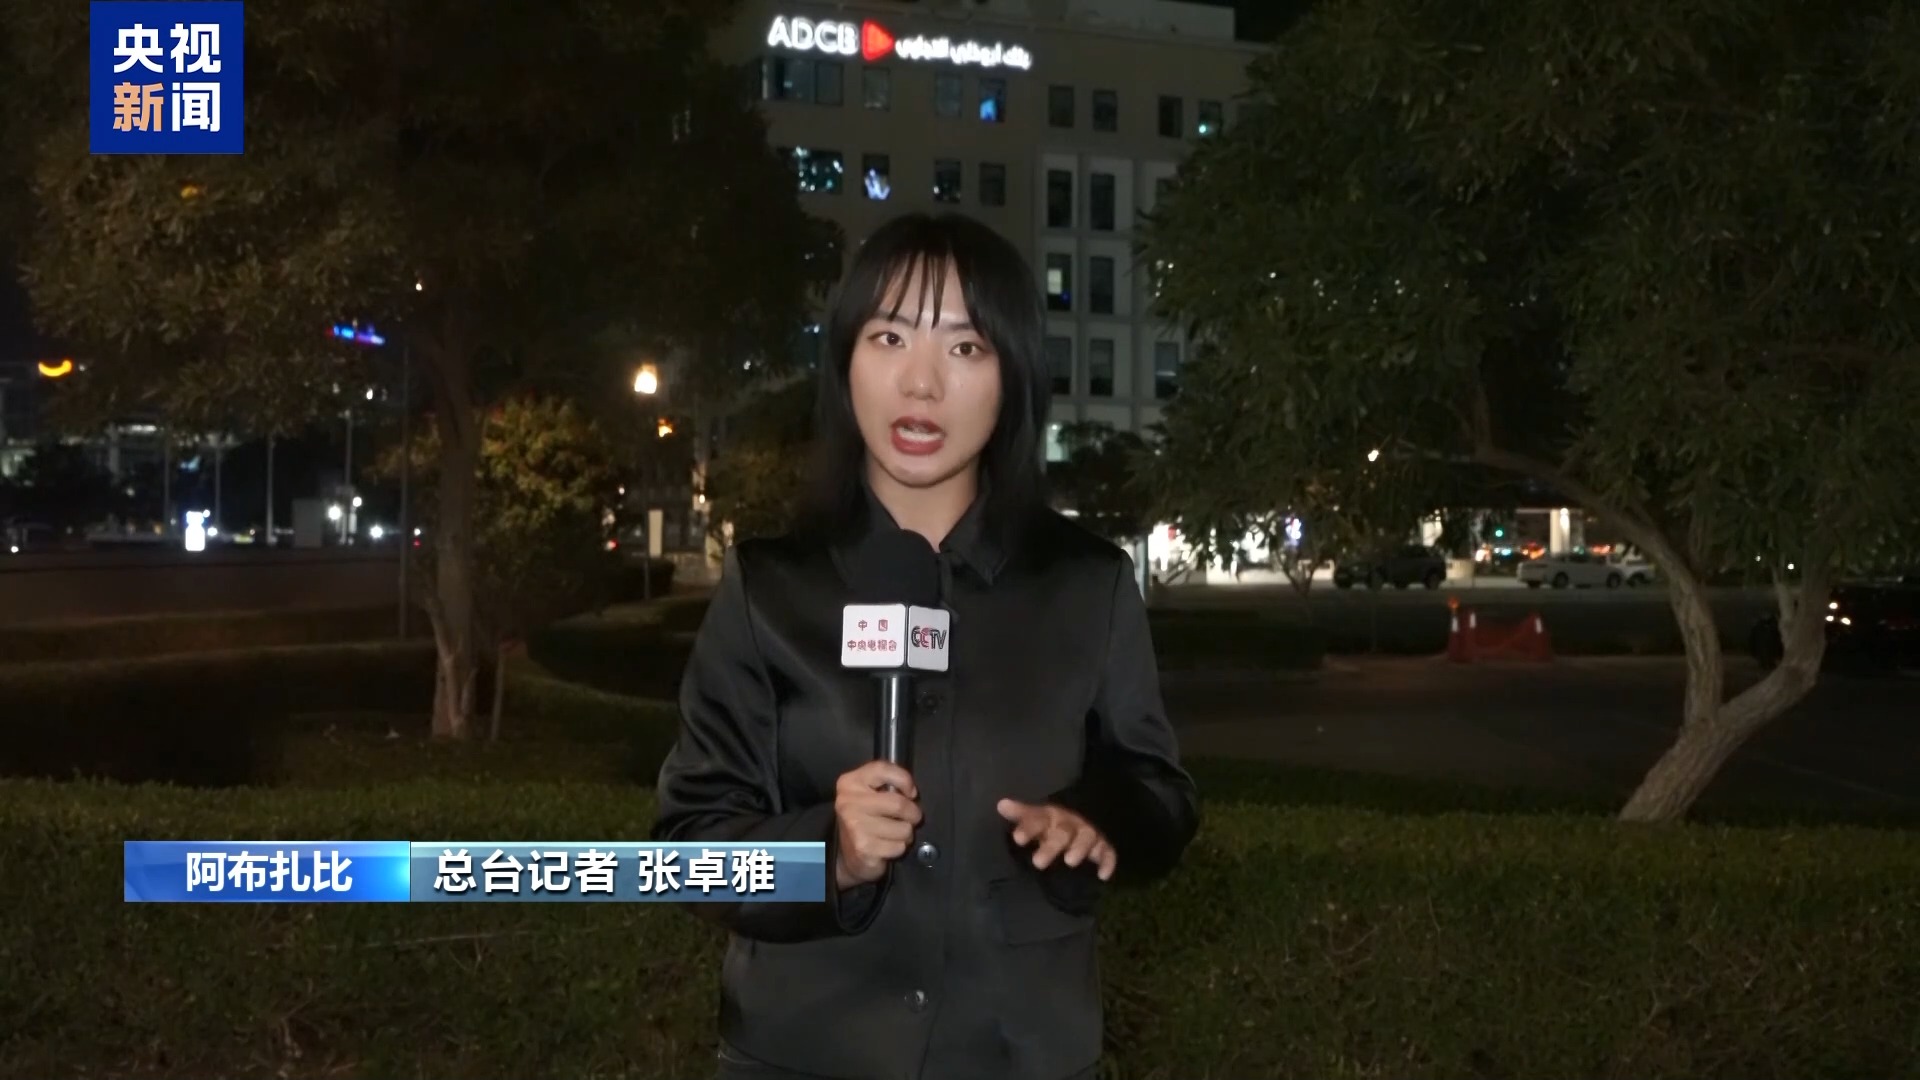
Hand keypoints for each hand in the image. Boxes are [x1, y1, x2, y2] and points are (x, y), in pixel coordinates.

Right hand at [833, 761, 921, 889]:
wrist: (849, 854)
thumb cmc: (866, 818)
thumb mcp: (870, 792)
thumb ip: (887, 783)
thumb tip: (911, 793)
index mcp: (850, 782)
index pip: (883, 769)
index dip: (904, 780)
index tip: (911, 793)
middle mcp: (849, 802)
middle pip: (899, 803)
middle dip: (913, 813)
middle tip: (910, 818)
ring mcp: (855, 826)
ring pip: (903, 828)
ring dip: (906, 834)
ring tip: (894, 833)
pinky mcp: (864, 848)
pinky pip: (898, 846)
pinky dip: (899, 848)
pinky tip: (887, 846)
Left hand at [997, 799, 1115, 881]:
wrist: (1091, 815)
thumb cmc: (1055, 822)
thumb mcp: (1038, 818)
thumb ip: (1021, 814)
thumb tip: (1000, 804)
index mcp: (1051, 817)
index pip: (1038, 820)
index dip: (1029, 828)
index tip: (1018, 839)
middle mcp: (1069, 824)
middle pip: (1061, 833)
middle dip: (1051, 847)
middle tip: (1038, 863)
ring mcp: (1088, 834)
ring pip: (1086, 838)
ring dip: (1079, 848)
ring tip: (1070, 862)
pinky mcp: (1103, 846)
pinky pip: (1108, 853)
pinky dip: (1107, 862)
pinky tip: (1103, 875)